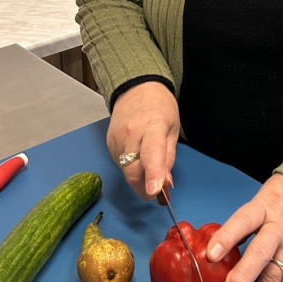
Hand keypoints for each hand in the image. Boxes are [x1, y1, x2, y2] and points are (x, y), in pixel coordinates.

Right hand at [106, 81, 179, 199]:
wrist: (135, 88)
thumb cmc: (159, 107)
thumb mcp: (173, 129)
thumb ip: (168, 158)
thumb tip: (165, 183)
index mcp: (153, 126)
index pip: (152, 153)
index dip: (153, 173)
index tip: (154, 192)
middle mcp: (131, 133)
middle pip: (133, 170)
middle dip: (144, 188)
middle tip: (155, 193)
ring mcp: (117, 139)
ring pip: (126, 170)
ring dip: (138, 177)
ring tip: (148, 167)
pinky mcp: (109, 143)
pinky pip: (120, 164)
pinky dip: (130, 167)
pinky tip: (137, 155)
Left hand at [205, 173, 282, 281]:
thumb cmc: (279, 200)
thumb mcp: (259, 202)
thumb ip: (240, 225)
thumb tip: (213, 250)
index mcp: (264, 208)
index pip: (244, 221)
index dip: (227, 237)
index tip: (210, 255)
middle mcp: (278, 229)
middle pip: (260, 253)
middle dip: (241, 279)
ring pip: (274, 276)